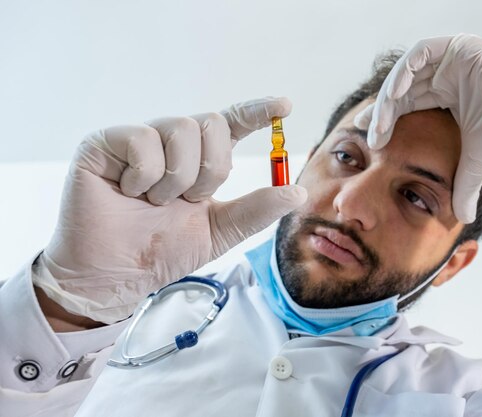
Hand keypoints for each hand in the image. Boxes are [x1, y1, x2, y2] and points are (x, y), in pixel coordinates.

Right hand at [36, 97, 306, 322]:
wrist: (117, 275)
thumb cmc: (163, 251)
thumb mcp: (219, 231)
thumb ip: (256, 210)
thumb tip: (298, 193)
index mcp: (199, 159)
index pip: (231, 124)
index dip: (257, 111)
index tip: (285, 106)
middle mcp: (171, 143)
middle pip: (211, 124)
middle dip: (210, 171)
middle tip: (188, 200)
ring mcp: (138, 139)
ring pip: (181, 129)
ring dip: (177, 178)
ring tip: (154, 201)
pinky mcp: (104, 143)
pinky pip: (142, 140)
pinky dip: (144, 176)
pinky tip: (128, 192)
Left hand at [355, 34, 481, 222]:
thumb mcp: (476, 160)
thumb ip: (464, 184)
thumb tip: (464, 218)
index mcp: (448, 96)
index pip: (408, 104)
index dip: (387, 120)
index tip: (370, 140)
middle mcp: (447, 75)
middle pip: (403, 89)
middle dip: (381, 110)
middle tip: (364, 133)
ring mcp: (452, 60)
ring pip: (407, 74)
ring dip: (390, 97)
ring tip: (378, 125)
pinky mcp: (459, 46)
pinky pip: (421, 54)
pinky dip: (404, 72)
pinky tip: (394, 96)